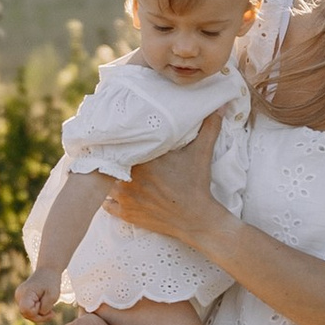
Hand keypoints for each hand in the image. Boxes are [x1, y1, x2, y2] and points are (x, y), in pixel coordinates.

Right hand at [15, 271, 60, 321]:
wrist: (47, 271)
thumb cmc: (51, 282)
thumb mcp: (53, 296)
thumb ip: (45, 308)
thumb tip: (38, 314)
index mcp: (25, 293)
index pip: (26, 311)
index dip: (38, 312)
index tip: (47, 305)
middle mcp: (19, 296)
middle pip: (26, 314)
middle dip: (40, 316)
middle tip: (52, 311)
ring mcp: (19, 298)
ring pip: (27, 314)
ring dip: (39, 314)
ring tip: (50, 308)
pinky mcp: (22, 299)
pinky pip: (29, 311)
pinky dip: (37, 312)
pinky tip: (45, 306)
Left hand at [105, 113, 223, 249]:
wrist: (197, 219)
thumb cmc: (197, 184)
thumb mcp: (202, 153)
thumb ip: (209, 128)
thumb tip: (221, 105)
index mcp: (145, 161)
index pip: (122, 146)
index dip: (118, 141)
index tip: (117, 136)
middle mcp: (131, 179)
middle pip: (109, 163)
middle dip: (108, 157)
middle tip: (107, 151)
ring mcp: (126, 198)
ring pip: (103, 184)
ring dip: (105, 178)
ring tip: (107, 170)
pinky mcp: (126, 214)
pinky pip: (106, 205)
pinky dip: (107, 199)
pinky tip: (111, 193)